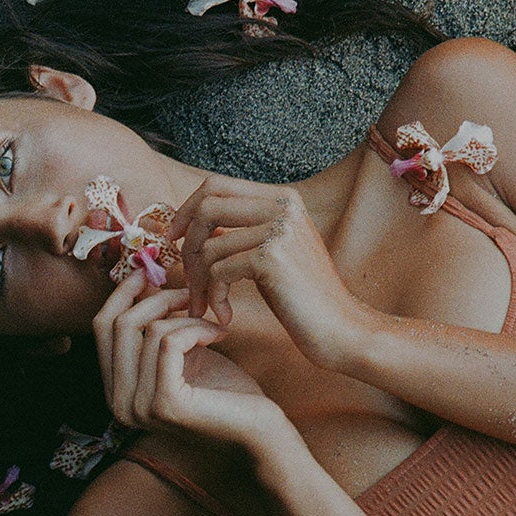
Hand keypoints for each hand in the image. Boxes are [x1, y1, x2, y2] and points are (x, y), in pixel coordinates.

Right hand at [92, 271, 297, 456]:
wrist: (259, 427)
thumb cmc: (224, 389)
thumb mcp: (181, 349)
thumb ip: (154, 323)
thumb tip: (139, 276)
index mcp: (116, 391)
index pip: (102, 327)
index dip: (122, 293)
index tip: (147, 271)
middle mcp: (118, 404)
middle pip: (119, 325)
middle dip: (157, 299)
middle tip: (191, 294)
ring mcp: (138, 407)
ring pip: (148, 330)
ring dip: (187, 317)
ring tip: (212, 325)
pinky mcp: (163, 404)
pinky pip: (169, 342)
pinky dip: (196, 329)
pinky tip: (218, 335)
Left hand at [169, 175, 373, 369]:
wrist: (342, 329)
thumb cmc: (302, 297)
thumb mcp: (272, 251)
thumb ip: (242, 229)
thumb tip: (190, 220)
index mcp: (283, 198)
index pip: (216, 185)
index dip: (186, 209)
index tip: (173, 238)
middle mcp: (283, 205)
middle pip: (206, 206)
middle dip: (186, 244)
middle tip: (185, 279)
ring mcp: (278, 229)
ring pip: (209, 245)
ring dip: (199, 282)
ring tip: (206, 306)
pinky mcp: (271, 257)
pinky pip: (218, 270)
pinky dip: (214, 296)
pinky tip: (226, 316)